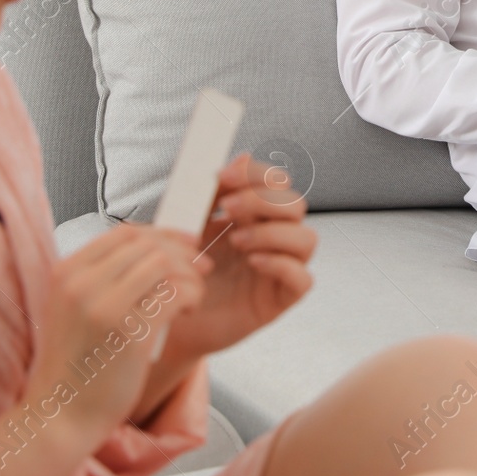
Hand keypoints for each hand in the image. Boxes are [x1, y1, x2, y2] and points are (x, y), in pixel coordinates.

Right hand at [0, 224, 203, 475]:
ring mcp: (102, 305)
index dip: (162, 233)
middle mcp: (80, 283)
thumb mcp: (74, 310)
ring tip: (194, 295)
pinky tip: (189, 310)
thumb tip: (155, 253)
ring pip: (164, 263)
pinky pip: (174, 293)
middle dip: (183, 252)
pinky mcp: (127, 331)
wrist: (61, 415)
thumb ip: (103, 279)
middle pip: (147, 244)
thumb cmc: (75, 367)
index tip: (185, 242)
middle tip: (201, 266)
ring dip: (190, 275)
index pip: (124, 232)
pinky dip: (192, 295)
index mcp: (65, 273)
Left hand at [161, 153, 316, 357]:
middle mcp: (272, 238)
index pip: (276, 182)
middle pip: (296, 204)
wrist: (168, 318)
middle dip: (262, 200)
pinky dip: (281, 265)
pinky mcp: (280, 300)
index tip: (225, 176)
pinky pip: (303, 279)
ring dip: (273, 232)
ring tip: (237, 243)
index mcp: (253, 215)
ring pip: (307, 238)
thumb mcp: (190, 225)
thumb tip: (239, 157)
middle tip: (228, 209)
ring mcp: (280, 268)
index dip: (257, 173)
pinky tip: (252, 263)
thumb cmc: (181, 270)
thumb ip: (211, 194)